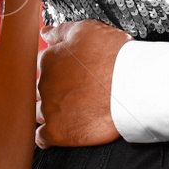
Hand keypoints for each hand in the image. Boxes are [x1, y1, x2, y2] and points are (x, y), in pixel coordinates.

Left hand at [35, 20, 131, 147]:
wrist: (130, 85)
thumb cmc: (114, 57)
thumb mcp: (87, 30)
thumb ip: (61, 31)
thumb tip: (45, 32)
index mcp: (49, 59)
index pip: (40, 65)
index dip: (55, 69)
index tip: (67, 73)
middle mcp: (44, 84)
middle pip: (38, 89)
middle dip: (52, 91)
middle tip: (71, 92)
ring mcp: (48, 108)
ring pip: (37, 112)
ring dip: (49, 112)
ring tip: (67, 112)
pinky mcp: (57, 131)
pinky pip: (41, 137)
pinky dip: (46, 136)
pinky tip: (58, 131)